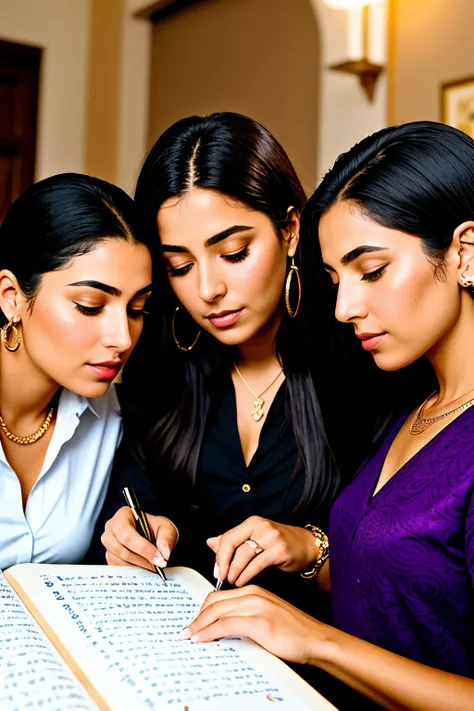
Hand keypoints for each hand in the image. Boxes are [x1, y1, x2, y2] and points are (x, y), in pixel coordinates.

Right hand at [101, 506, 178, 571]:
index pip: (127, 534)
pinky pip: (118, 568)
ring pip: (119, 560)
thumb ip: (166, 539)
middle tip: (158, 565)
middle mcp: (111, 528)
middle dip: (142, 559)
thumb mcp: (167, 528)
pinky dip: (132, 570)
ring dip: (138, 565)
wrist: (153, 536)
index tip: (159, 558)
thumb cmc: (157, 528)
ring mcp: (108, 544)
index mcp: (123, 515)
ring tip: (153, 565)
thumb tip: (164, 554)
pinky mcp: (109, 557)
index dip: (143, 548)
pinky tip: (144, 566)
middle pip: (121, 549)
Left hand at [184, 586, 326, 664]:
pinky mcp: (259, 622)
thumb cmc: (294, 631)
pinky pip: (225, 624)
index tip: (194, 622)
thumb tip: (224, 627)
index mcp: (254, 591)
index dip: (202, 610)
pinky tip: (202, 639)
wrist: (316, 639)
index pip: (219, 596)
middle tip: (187, 631)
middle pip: (214, 601)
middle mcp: (253, 594)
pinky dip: (209, 632)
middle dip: (196, 617)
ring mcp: (256, 606)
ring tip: (190, 636)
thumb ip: (246, 616)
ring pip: (216, 611)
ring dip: (199, 625)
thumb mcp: (266, 617)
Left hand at [206, 516, 317, 586]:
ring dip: (235, 570)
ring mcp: (271, 537)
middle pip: (233, 543)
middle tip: (221, 576)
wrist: (306, 546)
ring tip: (232, 580)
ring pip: (244, 554)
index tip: (216, 569)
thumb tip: (211, 542)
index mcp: (252, 522)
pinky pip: (257, 564)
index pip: (228, 536)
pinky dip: (246, 574)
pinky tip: (242, 581)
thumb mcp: (255, 538)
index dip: (219, 555)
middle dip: (224, 562)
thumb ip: (233, 541)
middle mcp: (261, 526)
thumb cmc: (279, 543)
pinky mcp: (279, 550)